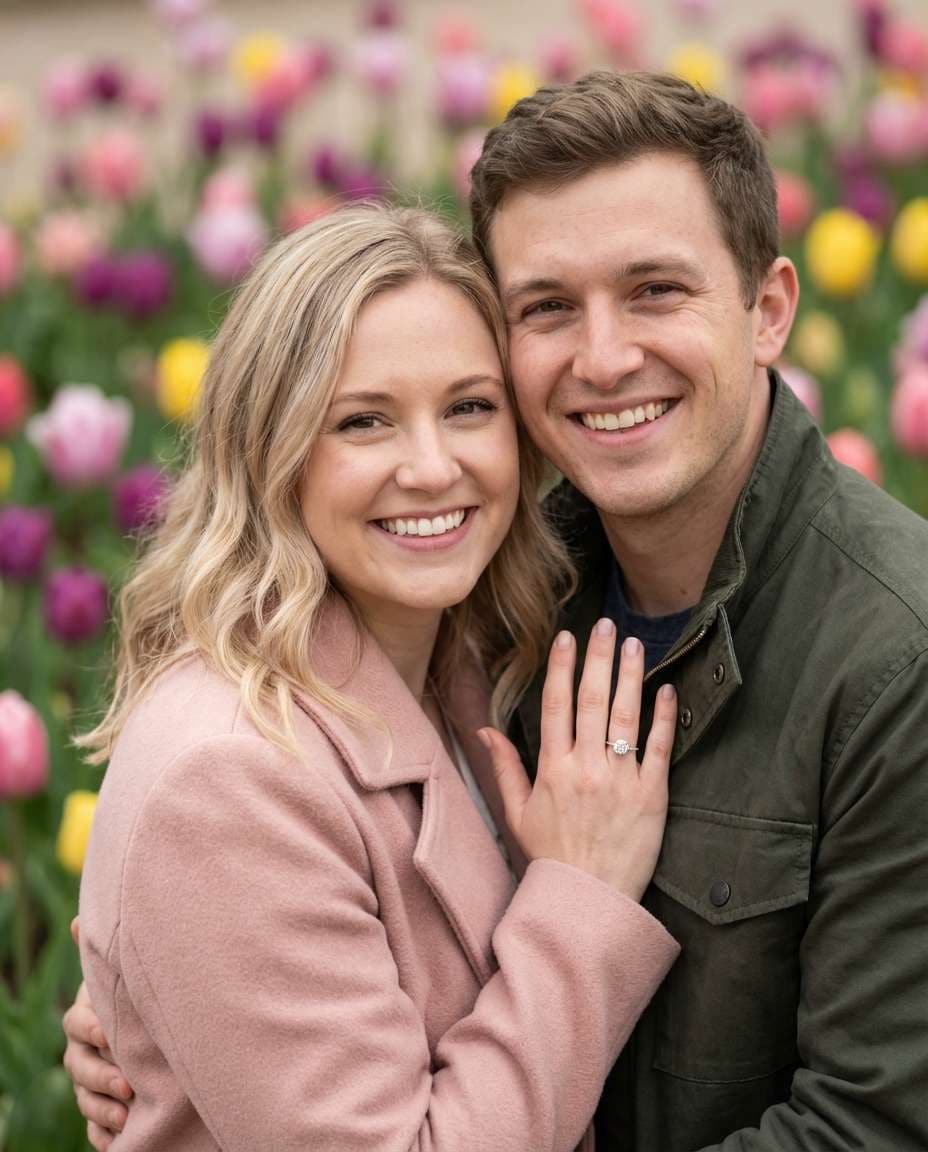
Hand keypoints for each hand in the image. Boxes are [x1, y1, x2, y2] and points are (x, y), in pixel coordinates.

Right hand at [63, 918, 131, 1150]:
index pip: (76, 1024)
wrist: (173, 1024)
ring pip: (84, 1098)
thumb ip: (112, 956)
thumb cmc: (148, 994)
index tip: (109, 1036)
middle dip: (99, 1075)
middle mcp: (86, 1049)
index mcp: (91, 1015)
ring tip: (127, 1114)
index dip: (91, 1029)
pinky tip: (118, 1140)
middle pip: (77, 1065)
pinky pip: (94, 1127)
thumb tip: (77, 921)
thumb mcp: (134, 977)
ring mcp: (93, 1080)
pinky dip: (103, 1134)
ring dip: (102, 1107)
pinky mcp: (106, 1109)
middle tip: (127, 1083)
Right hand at [482, 620, 674, 900]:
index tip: (568, 637)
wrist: (589, 901)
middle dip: (599, 658)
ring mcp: (621, 781)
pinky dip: (663, 718)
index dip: (562, 668)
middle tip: (608, 625)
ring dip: (630, 676)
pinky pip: (659, 749)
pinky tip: (665, 690)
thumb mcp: (516, 814)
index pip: (557, 706)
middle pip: (592, 701)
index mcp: (553, 770)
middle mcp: (586, 769)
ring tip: (636, 644)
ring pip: (625, 717)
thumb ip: (504, 767)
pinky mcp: (652, 797)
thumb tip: (484, 730)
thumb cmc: (551, 857)